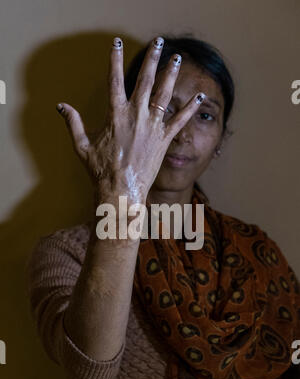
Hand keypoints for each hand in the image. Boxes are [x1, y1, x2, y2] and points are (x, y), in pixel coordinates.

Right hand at [56, 36, 204, 205]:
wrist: (122, 190)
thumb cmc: (101, 170)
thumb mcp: (82, 145)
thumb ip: (74, 123)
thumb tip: (61, 106)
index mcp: (116, 114)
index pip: (114, 80)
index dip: (114, 59)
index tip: (116, 43)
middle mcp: (136, 116)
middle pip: (145, 80)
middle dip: (152, 58)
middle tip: (158, 42)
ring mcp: (152, 127)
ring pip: (164, 95)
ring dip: (171, 74)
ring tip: (177, 59)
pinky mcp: (164, 140)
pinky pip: (180, 120)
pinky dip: (190, 108)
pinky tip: (200, 97)